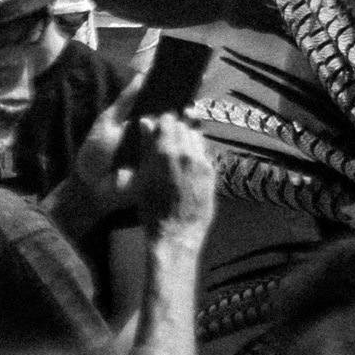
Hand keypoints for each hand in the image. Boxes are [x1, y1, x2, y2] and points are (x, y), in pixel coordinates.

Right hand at [124, 109, 218, 233]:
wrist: (176, 234)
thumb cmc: (152, 209)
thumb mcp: (142, 177)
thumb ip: (147, 147)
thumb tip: (146, 121)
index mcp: (165, 151)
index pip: (168, 120)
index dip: (163, 123)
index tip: (160, 129)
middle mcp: (186, 151)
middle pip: (183, 126)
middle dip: (176, 129)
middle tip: (169, 141)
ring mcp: (201, 161)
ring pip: (196, 136)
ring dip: (187, 139)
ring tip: (179, 152)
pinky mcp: (211, 171)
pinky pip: (204, 152)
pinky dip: (196, 152)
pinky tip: (189, 164)